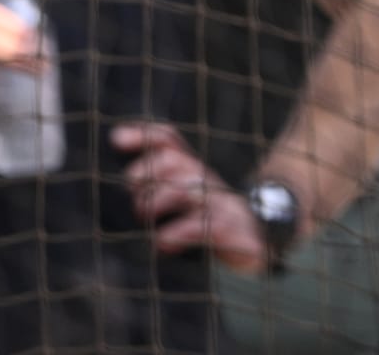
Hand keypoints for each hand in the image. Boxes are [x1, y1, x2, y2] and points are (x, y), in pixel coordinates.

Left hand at [113, 121, 268, 273]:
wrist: (261, 241)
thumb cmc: (211, 221)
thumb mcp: (184, 202)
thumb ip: (154, 189)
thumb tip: (120, 175)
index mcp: (192, 172)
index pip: (170, 142)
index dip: (145, 136)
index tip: (117, 139)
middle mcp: (206, 181)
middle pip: (176, 161)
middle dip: (148, 172)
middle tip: (134, 192)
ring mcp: (220, 203)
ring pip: (188, 188)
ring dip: (160, 199)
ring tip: (144, 215)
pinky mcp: (230, 230)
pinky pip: (203, 225)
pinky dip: (179, 232)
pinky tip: (162, 241)